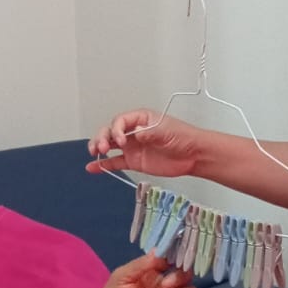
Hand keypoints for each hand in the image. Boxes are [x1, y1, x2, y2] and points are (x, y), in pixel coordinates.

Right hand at [86, 110, 204, 178]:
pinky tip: (93, 167)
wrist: (193, 155)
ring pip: (109, 145)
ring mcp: (132, 147)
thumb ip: (150, 133)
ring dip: (98, 148)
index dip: (116, 129)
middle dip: (102, 138)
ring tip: (94, 154)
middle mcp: (133, 132)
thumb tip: (137, 133)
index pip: (120, 121)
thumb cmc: (183, 137)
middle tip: (101, 148)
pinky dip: (104, 165)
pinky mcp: (134, 161)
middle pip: (110, 131)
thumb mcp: (167, 131)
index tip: (121, 140)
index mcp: (140, 119)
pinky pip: (115, 162)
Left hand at [89, 254, 197, 287]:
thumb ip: (143, 263)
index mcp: (154, 273)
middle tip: (164, 285)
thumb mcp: (123, 275)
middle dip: (179, 279)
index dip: (178, 260)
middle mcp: (165, 286)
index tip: (174, 262)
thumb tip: (161, 251)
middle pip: (186, 276)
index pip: (174, 262)